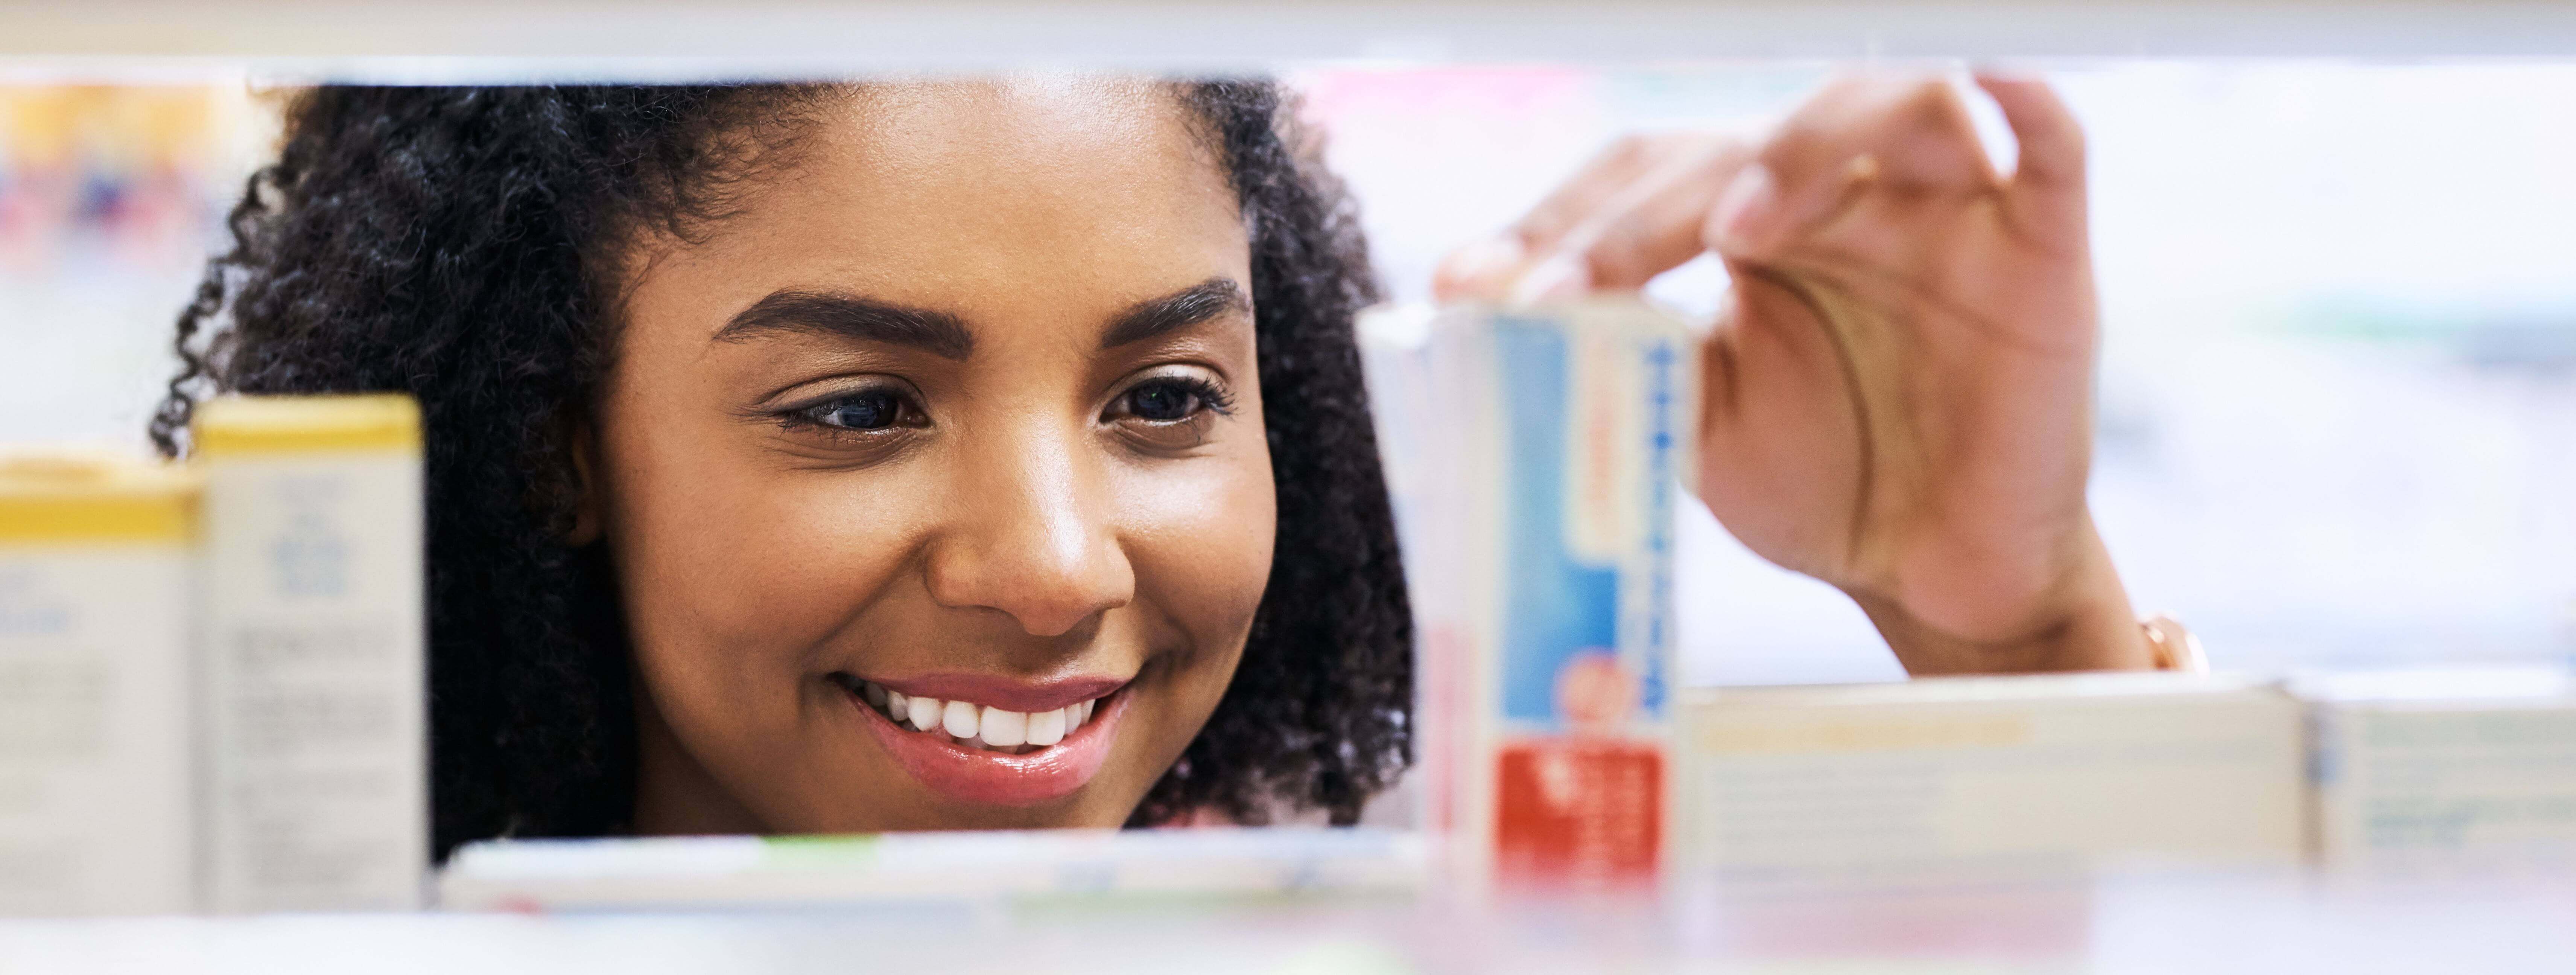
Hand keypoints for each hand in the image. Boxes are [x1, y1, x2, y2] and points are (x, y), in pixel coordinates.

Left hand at [1436, 71, 2151, 673]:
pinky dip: (2013, 101)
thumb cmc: (1823, 484)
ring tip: (1733, 228)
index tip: (1473, 289)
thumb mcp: (1695, 425)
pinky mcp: (2041, 249)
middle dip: (1632, 218)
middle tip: (1554, 295)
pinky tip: (1979, 95)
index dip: (1558, 221)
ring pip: (1889, 107)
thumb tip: (1504, 312)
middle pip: (1737, 145)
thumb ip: (1623, 357)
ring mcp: (1944, 214)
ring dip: (1801, 149)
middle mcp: (1842, 199)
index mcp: (1752, 224)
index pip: (1645, 175)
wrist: (1932, 577)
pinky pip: (2046, 141)